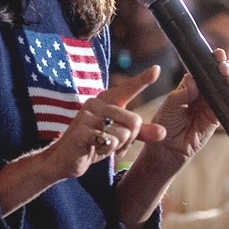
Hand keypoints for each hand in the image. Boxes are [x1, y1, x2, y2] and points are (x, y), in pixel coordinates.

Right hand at [39, 67, 166, 181]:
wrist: (65, 158)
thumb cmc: (93, 143)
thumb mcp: (119, 136)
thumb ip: (141, 132)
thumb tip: (163, 133)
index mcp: (105, 100)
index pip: (128, 88)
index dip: (143, 79)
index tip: (157, 69)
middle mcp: (96, 103)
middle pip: (134, 121)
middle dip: (129, 139)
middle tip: (114, 144)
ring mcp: (87, 116)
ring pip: (123, 134)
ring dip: (117, 147)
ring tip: (103, 147)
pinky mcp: (82, 131)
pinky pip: (109, 142)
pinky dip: (106, 151)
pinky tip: (94, 149)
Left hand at [146, 47, 228, 163]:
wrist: (168, 147)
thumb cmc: (165, 123)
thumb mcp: (170, 105)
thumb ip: (183, 93)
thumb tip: (193, 79)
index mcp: (190, 86)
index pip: (203, 70)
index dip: (212, 61)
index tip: (217, 53)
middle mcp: (202, 94)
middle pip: (218, 77)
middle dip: (225, 69)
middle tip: (224, 67)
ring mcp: (211, 105)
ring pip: (227, 89)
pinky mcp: (218, 118)